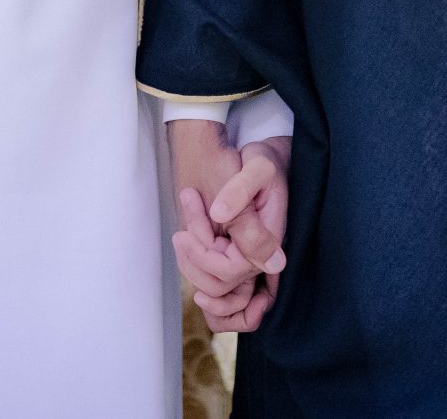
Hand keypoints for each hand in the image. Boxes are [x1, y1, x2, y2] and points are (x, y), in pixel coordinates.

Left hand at [167, 121, 290, 330]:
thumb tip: (220, 215)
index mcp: (268, 238)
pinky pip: (212, 275)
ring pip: (214, 286)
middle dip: (194, 261)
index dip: (204, 257)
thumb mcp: (257, 167)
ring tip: (179, 234)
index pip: (233, 270)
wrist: (263, 161)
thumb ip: (239, 191)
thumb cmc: (262, 160)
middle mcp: (259, 255)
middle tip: (178, 234)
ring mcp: (246, 256)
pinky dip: (193, 262)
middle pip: (221, 285)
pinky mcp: (234, 253)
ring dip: (190, 265)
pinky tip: (185, 236)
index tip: (183, 235)